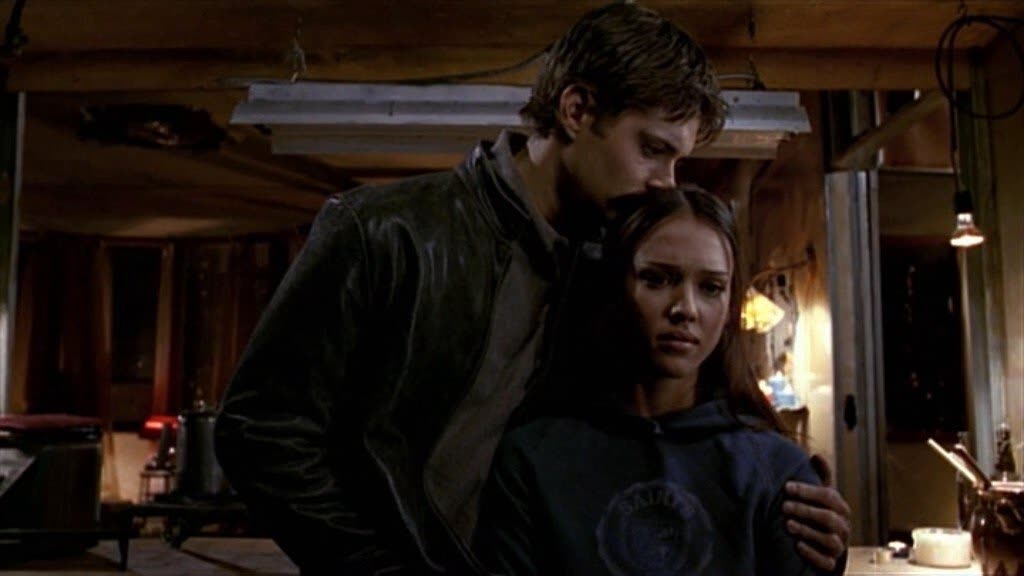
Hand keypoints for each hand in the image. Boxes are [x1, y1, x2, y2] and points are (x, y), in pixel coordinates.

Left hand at [783, 455, 850, 571]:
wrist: (830, 547)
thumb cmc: (823, 515)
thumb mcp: (824, 496)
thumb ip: (822, 477)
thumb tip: (815, 454)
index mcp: (840, 508)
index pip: (828, 496)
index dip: (807, 491)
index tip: (787, 487)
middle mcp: (843, 527)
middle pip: (828, 517)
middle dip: (805, 510)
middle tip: (784, 506)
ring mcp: (839, 546)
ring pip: (829, 540)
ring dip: (807, 531)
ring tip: (787, 524)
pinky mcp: (832, 563)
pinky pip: (826, 561)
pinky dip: (812, 554)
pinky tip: (797, 546)